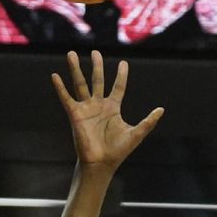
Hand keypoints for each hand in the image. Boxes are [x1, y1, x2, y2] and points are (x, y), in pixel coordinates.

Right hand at [51, 51, 163, 170]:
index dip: (121, 75)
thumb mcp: (136, 134)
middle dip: (97, 66)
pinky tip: (55, 75)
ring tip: (72, 53)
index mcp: (113, 108)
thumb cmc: (118, 151)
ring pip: (80, 84)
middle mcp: (99, 105)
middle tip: (96, 52)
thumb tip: (161, 110)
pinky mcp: (75, 114)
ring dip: (75, 68)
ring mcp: (86, 108)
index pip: (118, 87)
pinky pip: (66, 98)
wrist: (102, 163)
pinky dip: (60, 87)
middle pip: (98, 80)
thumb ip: (148, 121)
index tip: (123, 63)